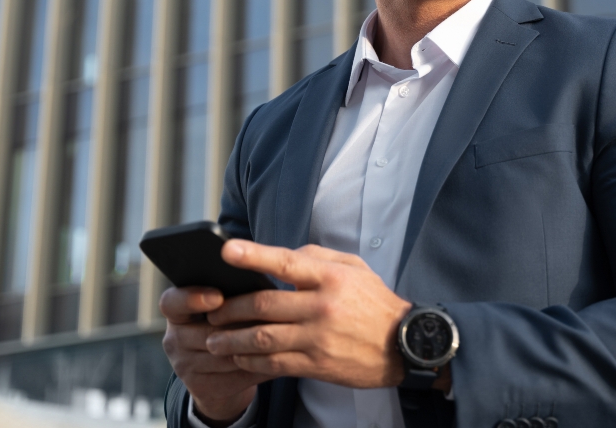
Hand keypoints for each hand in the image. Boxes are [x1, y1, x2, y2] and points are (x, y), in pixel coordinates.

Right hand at [159, 287, 269, 424]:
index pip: (172, 302)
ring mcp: (184, 366)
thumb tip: (258, 286)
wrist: (221, 369)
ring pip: (227, 357)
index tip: (217, 297)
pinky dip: (260, 366)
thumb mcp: (224, 305)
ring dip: (256, 347)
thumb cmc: (229, 323)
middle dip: (244, 326)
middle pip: (210, 332)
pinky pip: (236, 377)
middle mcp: (174, 339)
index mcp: (176, 311)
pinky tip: (279, 357)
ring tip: (281, 336)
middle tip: (273, 317)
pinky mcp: (200, 388)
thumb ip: (232, 295)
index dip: (192, 299)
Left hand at [204, 241, 413, 387]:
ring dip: (231, 339)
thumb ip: (318, 256)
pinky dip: (250, 361)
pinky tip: (238, 357)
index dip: (254, 255)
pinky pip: (274, 364)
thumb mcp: (356, 267)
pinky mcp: (317, 364)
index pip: (285, 262)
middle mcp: (322, 306)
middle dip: (230, 308)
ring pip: (262, 338)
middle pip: (263, 304)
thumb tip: (284, 254)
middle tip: (211, 310)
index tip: (227, 250)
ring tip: (213, 340)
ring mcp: (319, 337)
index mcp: (330, 277)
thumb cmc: (376, 303)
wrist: (404, 345)